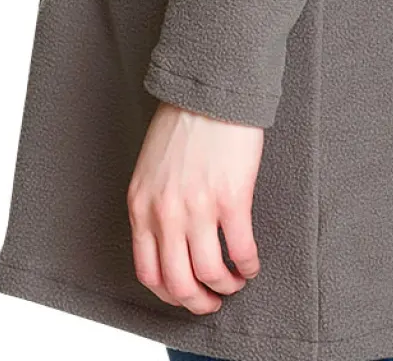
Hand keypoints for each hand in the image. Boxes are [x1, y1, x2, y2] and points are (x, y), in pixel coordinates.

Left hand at [126, 100, 264, 313]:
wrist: (209, 91)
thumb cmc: (182, 123)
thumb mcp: (150, 170)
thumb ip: (153, 206)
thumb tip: (169, 243)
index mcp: (142, 206)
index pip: (148, 272)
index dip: (170, 293)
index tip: (185, 293)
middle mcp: (166, 214)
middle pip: (179, 283)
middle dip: (199, 301)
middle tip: (213, 301)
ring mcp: (198, 208)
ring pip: (211, 274)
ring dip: (226, 286)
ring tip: (235, 281)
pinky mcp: (231, 199)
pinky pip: (242, 250)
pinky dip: (248, 266)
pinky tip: (251, 263)